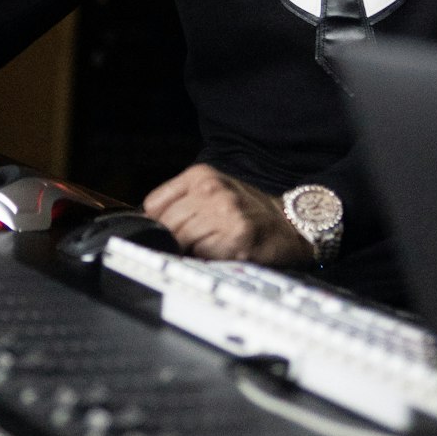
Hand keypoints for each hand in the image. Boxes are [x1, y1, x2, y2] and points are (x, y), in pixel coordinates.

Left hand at [143, 163, 314, 268]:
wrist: (289, 225)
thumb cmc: (247, 212)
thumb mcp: (212, 192)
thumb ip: (180, 202)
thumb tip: (146, 226)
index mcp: (200, 175)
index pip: (153, 204)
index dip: (156, 224)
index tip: (163, 235)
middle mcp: (211, 189)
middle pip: (165, 224)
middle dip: (172, 240)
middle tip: (190, 246)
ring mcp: (225, 212)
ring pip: (180, 240)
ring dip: (189, 251)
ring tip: (208, 248)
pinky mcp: (236, 238)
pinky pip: (201, 255)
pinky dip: (205, 260)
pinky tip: (221, 254)